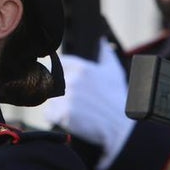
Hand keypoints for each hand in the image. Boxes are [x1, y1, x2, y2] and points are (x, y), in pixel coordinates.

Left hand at [44, 37, 134, 169]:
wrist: (121, 128)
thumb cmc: (117, 99)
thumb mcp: (114, 72)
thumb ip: (105, 54)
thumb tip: (102, 41)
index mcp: (82, 68)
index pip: (58, 63)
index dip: (60, 72)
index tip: (64, 80)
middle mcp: (72, 80)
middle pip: (52, 82)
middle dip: (59, 90)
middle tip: (76, 100)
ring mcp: (67, 98)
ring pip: (49, 99)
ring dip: (57, 104)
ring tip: (75, 110)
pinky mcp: (63, 115)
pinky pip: (49, 114)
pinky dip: (56, 118)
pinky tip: (70, 119)